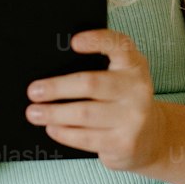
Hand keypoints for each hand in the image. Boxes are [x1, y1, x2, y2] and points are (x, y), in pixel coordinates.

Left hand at [25, 28, 165, 171]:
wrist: (151, 137)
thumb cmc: (123, 101)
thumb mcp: (120, 78)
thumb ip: (99, 69)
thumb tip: (50, 71)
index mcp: (134, 65)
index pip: (119, 45)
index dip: (97, 41)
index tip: (74, 42)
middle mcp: (137, 89)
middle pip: (91, 84)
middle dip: (58, 87)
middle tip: (34, 91)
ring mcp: (133, 117)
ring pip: (84, 114)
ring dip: (54, 113)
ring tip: (34, 113)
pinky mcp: (124, 143)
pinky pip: (86, 138)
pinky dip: (64, 132)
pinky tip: (52, 128)